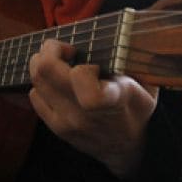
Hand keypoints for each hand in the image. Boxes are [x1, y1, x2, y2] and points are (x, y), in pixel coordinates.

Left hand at [28, 39, 158, 177]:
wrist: (128, 149)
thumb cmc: (137, 108)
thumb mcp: (146, 83)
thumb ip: (129, 60)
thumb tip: (118, 33)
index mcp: (112, 100)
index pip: (81, 78)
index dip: (82, 64)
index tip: (93, 63)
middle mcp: (84, 112)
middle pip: (45, 70)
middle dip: (52, 49)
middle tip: (67, 50)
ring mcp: (67, 122)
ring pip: (36, 80)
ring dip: (44, 63)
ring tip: (62, 63)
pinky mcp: (56, 128)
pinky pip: (35, 95)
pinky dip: (42, 83)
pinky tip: (59, 83)